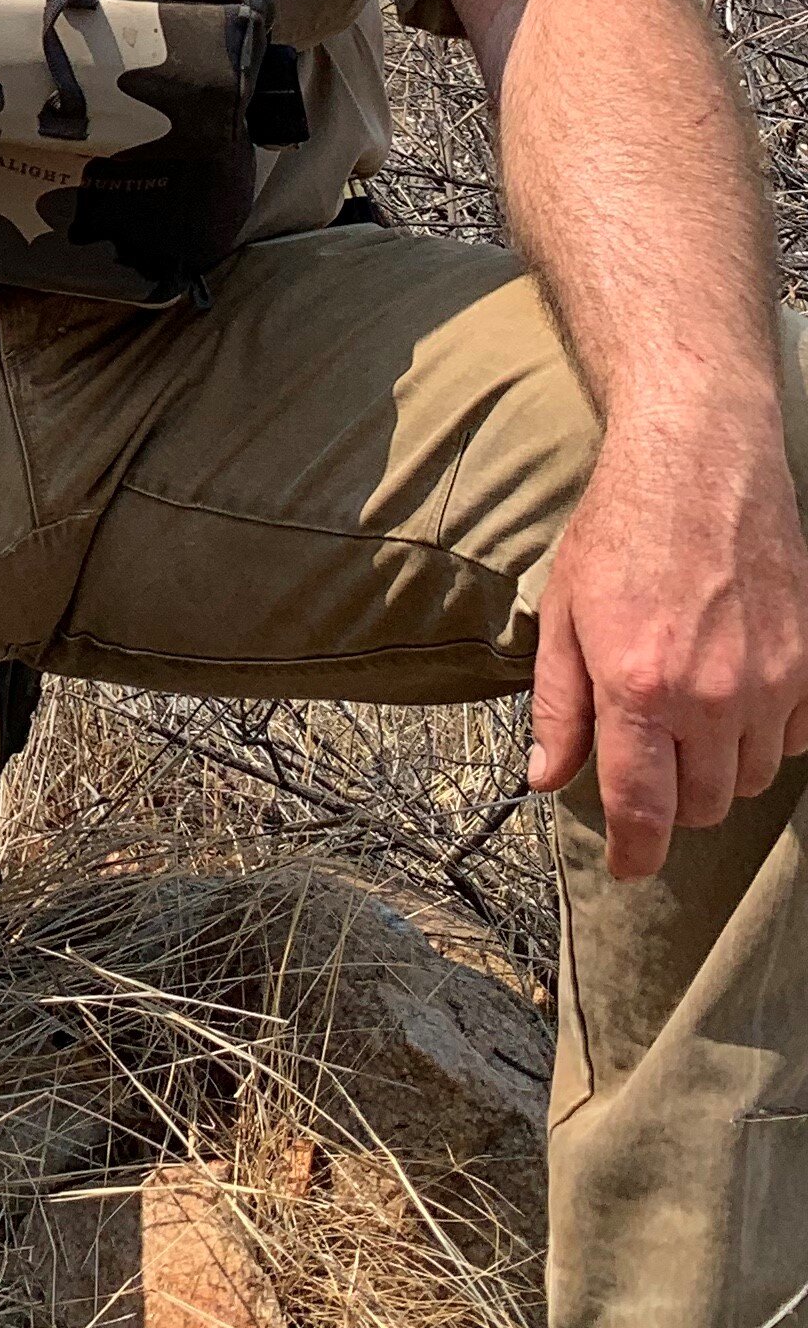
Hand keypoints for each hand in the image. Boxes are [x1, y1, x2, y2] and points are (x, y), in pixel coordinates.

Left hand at [528, 415, 807, 879]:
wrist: (701, 460)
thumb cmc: (621, 528)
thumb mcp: (563, 612)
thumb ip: (557, 706)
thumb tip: (545, 779)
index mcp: (638, 686)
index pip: (644, 808)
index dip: (636, 854)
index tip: (630, 867)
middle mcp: (711, 694)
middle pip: (702, 804)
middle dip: (671, 799)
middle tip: (648, 759)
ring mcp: (772, 681)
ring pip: (750, 777)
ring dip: (718, 767)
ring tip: (689, 715)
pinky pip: (797, 739)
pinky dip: (767, 735)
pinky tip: (737, 695)